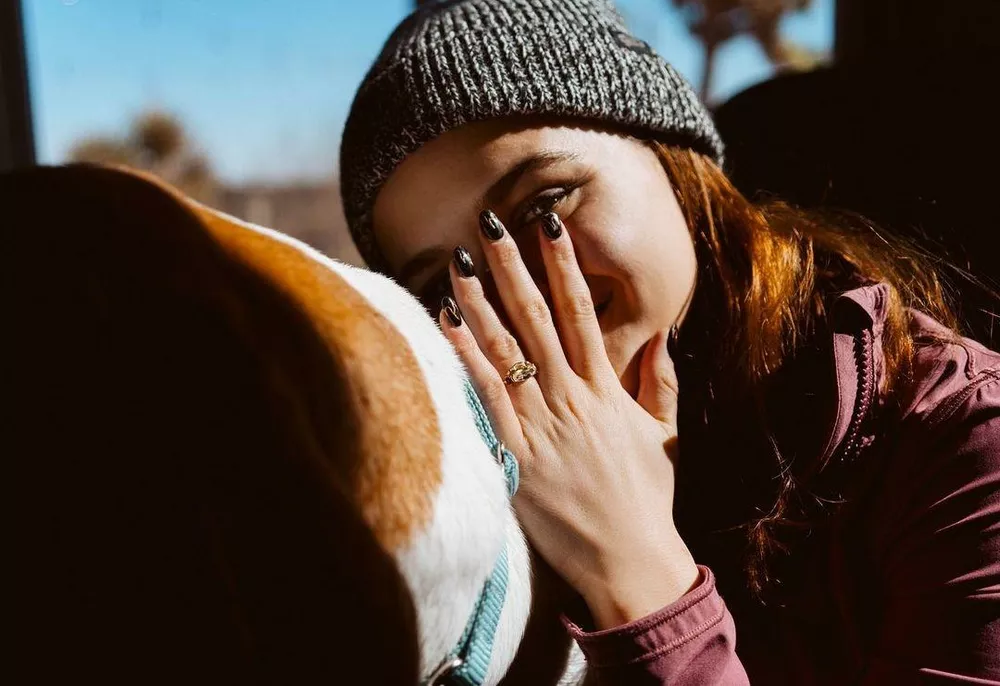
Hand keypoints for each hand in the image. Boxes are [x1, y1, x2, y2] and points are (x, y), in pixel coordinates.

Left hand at [439, 210, 698, 628]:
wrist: (628, 559)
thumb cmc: (646, 497)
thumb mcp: (664, 432)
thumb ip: (660, 379)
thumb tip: (662, 331)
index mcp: (607, 388)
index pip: (582, 311)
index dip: (563, 265)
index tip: (549, 226)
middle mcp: (572, 397)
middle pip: (537, 317)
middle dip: (513, 266)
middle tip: (491, 222)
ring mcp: (541, 424)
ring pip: (506, 348)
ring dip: (480, 301)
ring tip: (459, 260)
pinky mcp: (516, 454)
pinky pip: (486, 395)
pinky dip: (465, 355)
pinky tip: (446, 322)